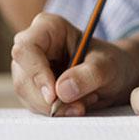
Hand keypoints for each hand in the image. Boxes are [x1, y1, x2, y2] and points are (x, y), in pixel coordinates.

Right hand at [11, 13, 138, 116]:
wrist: (115, 76)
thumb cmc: (111, 63)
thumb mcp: (107, 66)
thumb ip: (87, 76)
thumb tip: (61, 91)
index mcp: (47, 28)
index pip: (26, 49)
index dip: (37, 73)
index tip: (55, 96)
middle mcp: (32, 46)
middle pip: (23, 77)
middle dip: (49, 99)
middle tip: (80, 106)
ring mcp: (29, 67)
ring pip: (27, 94)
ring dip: (55, 107)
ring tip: (84, 102)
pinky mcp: (32, 87)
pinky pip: (34, 105)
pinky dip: (56, 111)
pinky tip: (77, 104)